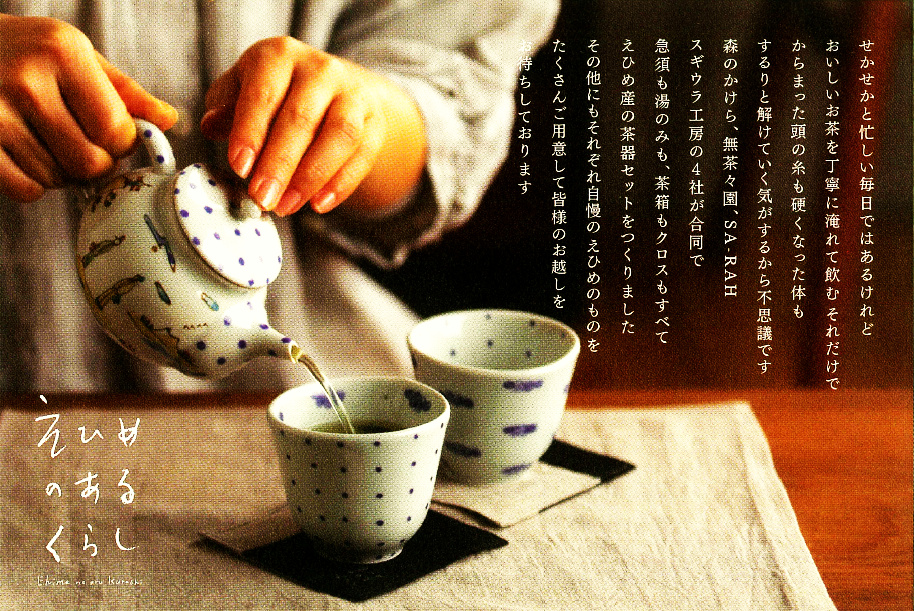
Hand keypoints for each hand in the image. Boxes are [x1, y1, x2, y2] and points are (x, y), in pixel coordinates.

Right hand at [0, 15, 176, 201]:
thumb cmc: (27, 52)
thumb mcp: (75, 55)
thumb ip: (124, 91)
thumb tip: (168, 120)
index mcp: (62, 53)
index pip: (116, 130)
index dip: (122, 144)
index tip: (113, 136)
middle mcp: (26, 81)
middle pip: (90, 163)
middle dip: (97, 164)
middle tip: (85, 145)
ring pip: (58, 179)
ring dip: (65, 173)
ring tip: (51, 144)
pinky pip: (26, 190)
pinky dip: (34, 184)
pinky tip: (27, 156)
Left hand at [201, 36, 425, 216]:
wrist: (332, 89)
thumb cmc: (275, 94)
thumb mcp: (242, 91)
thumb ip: (225, 109)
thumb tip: (211, 126)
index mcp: (279, 55)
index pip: (264, 95)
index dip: (250, 133)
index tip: (240, 168)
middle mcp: (320, 69)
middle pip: (301, 119)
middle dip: (280, 164)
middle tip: (262, 199)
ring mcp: (353, 94)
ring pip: (339, 135)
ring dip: (312, 177)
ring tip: (287, 207)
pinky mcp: (375, 121)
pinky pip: (363, 154)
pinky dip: (341, 184)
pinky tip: (318, 205)